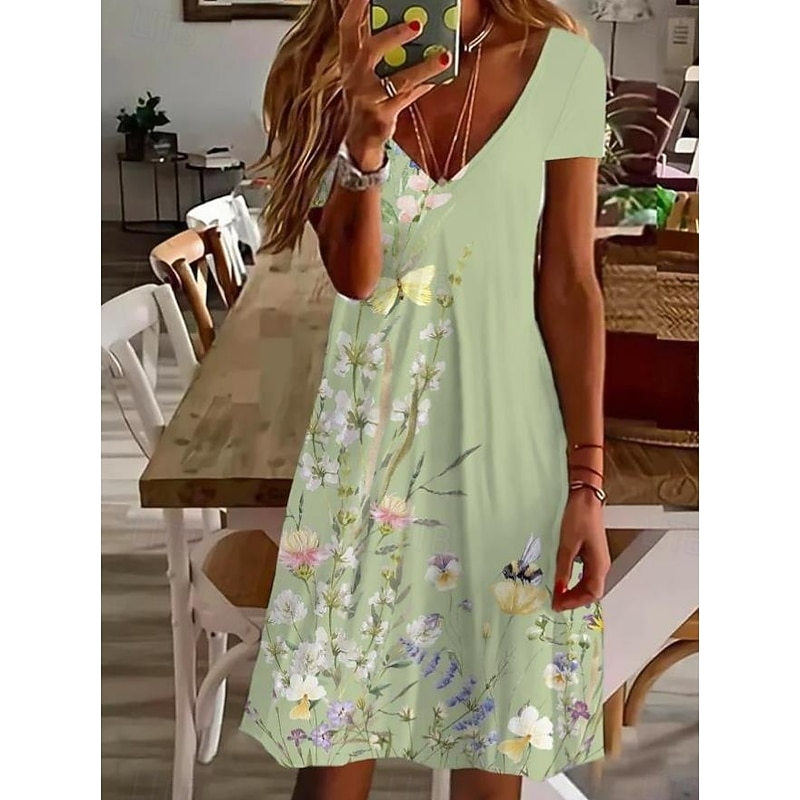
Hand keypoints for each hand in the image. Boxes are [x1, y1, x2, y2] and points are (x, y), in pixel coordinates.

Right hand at [338, 0, 450, 168]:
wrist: (359, 140)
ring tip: (443, 57)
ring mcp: (367, 98)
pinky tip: (440, 76)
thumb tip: (410, 23)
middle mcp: (354, 78)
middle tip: (418, 23)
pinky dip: (424, 86)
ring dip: (422, 67)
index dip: (356, 7)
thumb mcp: (366, 73)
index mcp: (349, 61)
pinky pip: (407, 98)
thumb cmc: (368, 99)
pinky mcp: (381, 116)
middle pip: (371, 50)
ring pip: (397, 80)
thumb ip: (380, 50)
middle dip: (394, 35)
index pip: (348, 28)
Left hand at [552, 489, 610, 611]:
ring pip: (589, 584)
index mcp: (599, 564)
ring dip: (574, 592)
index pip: (592, 593)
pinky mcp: (591, 553)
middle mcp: (601, 564)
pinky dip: (575, 582)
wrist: (585, 498)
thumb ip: (564, 568)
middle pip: (592, 591)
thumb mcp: (567, 545)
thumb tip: (559, 589)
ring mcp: (597, 559)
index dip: (575, 602)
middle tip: (555, 602)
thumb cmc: (578, 518)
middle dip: (574, 599)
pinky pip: (585, 574)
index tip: (558, 604)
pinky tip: (563, 580)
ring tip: (557, 594)